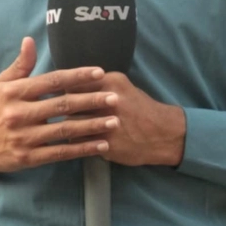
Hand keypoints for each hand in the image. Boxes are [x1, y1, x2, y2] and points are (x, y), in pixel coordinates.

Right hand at [0, 37, 119, 176]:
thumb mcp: (1, 84)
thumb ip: (20, 65)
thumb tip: (31, 40)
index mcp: (15, 92)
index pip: (52, 81)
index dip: (77, 76)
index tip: (100, 73)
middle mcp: (19, 114)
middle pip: (62, 105)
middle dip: (91, 101)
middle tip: (115, 98)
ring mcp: (24, 137)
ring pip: (64, 130)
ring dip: (92, 126)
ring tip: (115, 121)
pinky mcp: (27, 157)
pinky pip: (60, 153)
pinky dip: (82, 149)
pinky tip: (101, 145)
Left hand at [67, 72, 186, 167]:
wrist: (163, 133)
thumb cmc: (140, 109)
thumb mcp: (123, 88)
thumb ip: (100, 86)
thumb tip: (71, 87)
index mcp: (112, 82)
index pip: (75, 83)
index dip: (66, 92)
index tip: (63, 96)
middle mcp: (109, 100)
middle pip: (70, 104)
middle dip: (64, 110)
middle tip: (62, 114)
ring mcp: (107, 123)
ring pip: (71, 124)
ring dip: (69, 126)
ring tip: (69, 128)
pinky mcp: (106, 143)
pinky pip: (78, 142)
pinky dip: (76, 141)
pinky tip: (79, 140)